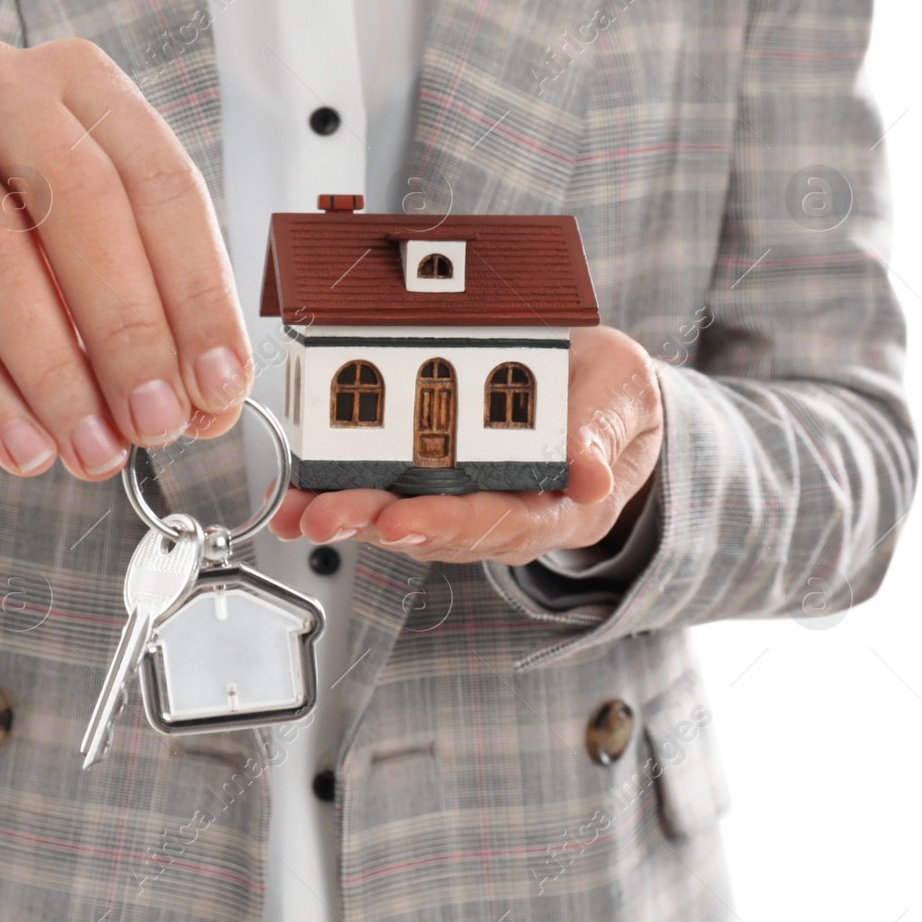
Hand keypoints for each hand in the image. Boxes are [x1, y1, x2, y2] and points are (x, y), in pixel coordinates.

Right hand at [0, 37, 251, 479]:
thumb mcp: (79, 253)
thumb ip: (149, 315)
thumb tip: (206, 409)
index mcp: (81, 80)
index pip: (163, 183)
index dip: (199, 293)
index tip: (218, 387)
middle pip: (83, 203)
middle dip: (130, 330)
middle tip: (155, 425)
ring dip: (54, 370)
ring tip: (89, 450)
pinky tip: (19, 443)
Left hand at [267, 326, 662, 564]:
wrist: (602, 389)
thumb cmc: (613, 394)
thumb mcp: (624, 395)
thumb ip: (602, 431)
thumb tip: (588, 476)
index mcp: (562, 508)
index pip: (501, 524)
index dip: (447, 523)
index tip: (402, 520)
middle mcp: (509, 519)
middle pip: (437, 533)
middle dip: (374, 525)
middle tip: (324, 519)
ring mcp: (470, 506)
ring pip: (403, 521)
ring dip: (347, 517)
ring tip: (298, 510)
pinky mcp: (438, 486)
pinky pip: (388, 496)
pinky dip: (343, 494)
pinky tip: (299, 495)